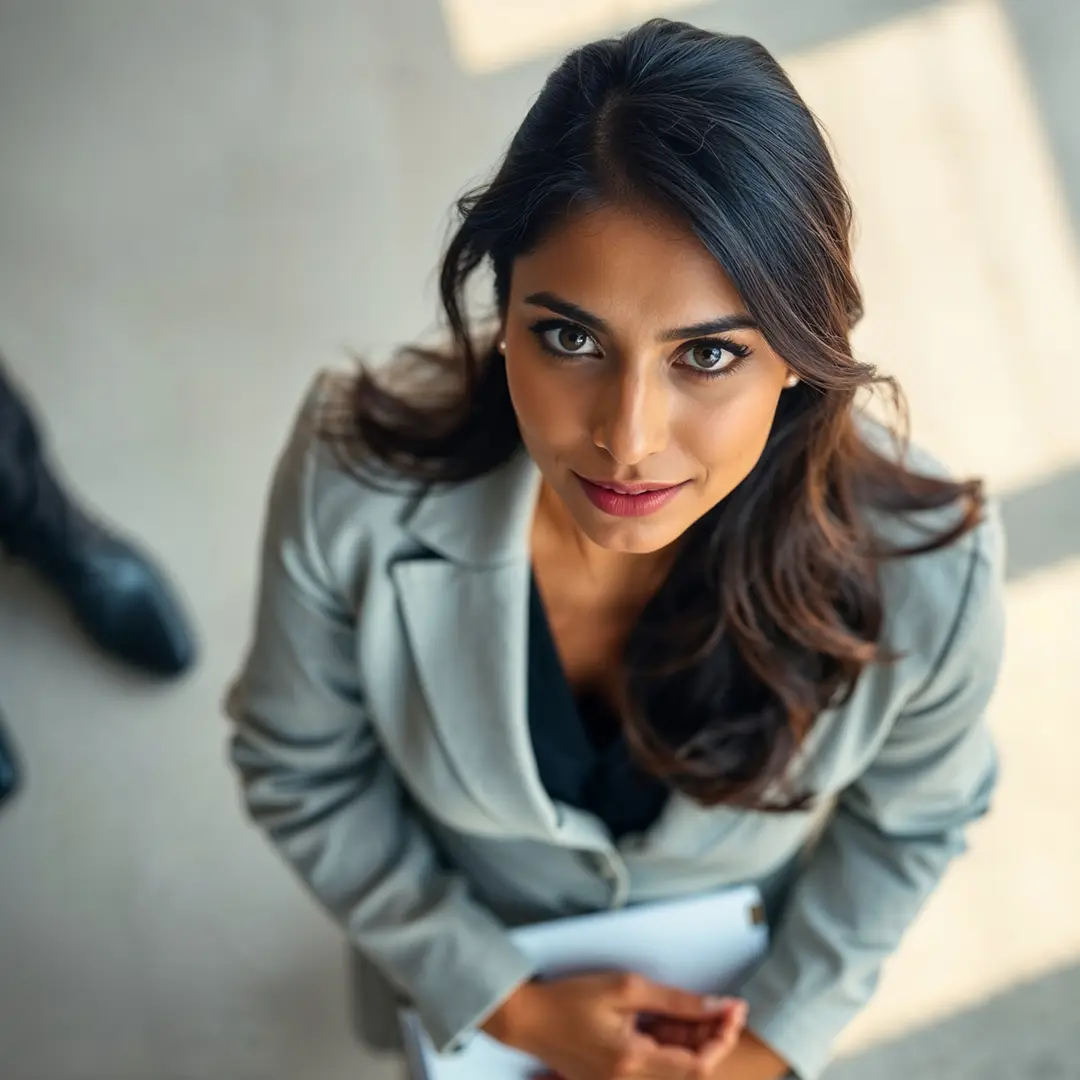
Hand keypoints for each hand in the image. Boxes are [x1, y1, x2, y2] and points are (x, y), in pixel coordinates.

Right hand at [481, 972, 746, 1079]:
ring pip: (675, 1068)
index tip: (736, 1009)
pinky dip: (672, 1044)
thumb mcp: (625, 988)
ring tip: (703, 1007)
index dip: (721, 1038)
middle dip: (713, 1036)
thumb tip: (715, 1005)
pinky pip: (656, 1066)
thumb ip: (674, 1000)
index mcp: (634, 1063)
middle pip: (690, 1069)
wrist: (528, 1020)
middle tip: (726, 1005)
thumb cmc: (570, 999)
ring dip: (694, 1040)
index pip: (697, 1065)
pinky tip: (675, 1019)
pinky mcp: (617, 1079)